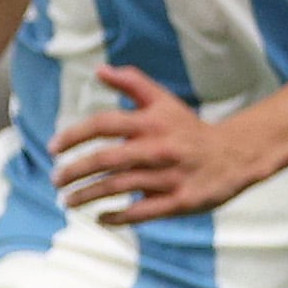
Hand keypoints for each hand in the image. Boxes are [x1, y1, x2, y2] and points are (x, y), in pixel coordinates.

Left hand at [49, 65, 265, 223]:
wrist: (235, 155)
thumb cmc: (189, 128)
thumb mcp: (164, 102)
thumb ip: (132, 84)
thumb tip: (100, 70)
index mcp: (152, 122)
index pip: (103, 124)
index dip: (73, 135)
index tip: (52, 148)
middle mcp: (159, 148)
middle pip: (105, 159)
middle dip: (74, 171)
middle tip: (56, 180)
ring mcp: (169, 176)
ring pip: (119, 187)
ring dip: (87, 196)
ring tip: (68, 201)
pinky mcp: (180, 201)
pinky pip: (142, 212)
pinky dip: (117, 217)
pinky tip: (100, 218)